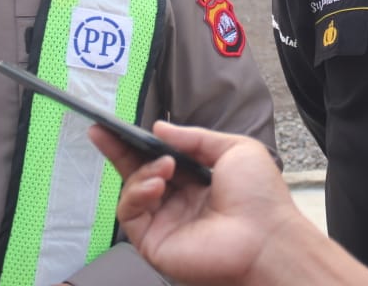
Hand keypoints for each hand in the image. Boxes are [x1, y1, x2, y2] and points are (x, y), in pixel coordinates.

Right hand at [88, 122, 303, 285]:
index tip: (117, 126)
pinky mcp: (154, 242)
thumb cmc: (259, 197)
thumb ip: (195, 137)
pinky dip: (136, 193)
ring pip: (132, 191)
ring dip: (142, 171)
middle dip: (118, 151)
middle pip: (138, 173)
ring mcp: (165, 223)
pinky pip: (130, 213)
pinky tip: (157, 184)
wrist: (266, 237)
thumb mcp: (234, 149)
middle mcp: (178, 203)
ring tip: (165, 167)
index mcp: (197, 182)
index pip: (159, 159)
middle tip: (102, 132)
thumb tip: (159, 128)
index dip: (139, 143)